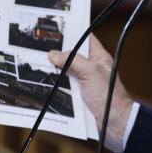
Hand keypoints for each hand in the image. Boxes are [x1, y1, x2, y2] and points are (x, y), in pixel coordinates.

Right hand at [48, 34, 132, 150]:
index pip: (85, 39)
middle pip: (71, 56)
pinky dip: (55, 86)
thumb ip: (72, 60)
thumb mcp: (90, 72)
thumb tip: (53, 54)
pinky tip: (44, 83)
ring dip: (55, 71)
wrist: (114, 124)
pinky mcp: (79, 97)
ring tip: (37, 64)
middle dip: (58, 53)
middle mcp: (91, 69)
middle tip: (40, 48)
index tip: (57, 28)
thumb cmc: (109, 96)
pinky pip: (64, 88)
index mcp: (98, 58)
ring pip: (65, 73)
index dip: (73, 32)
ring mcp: (84, 83)